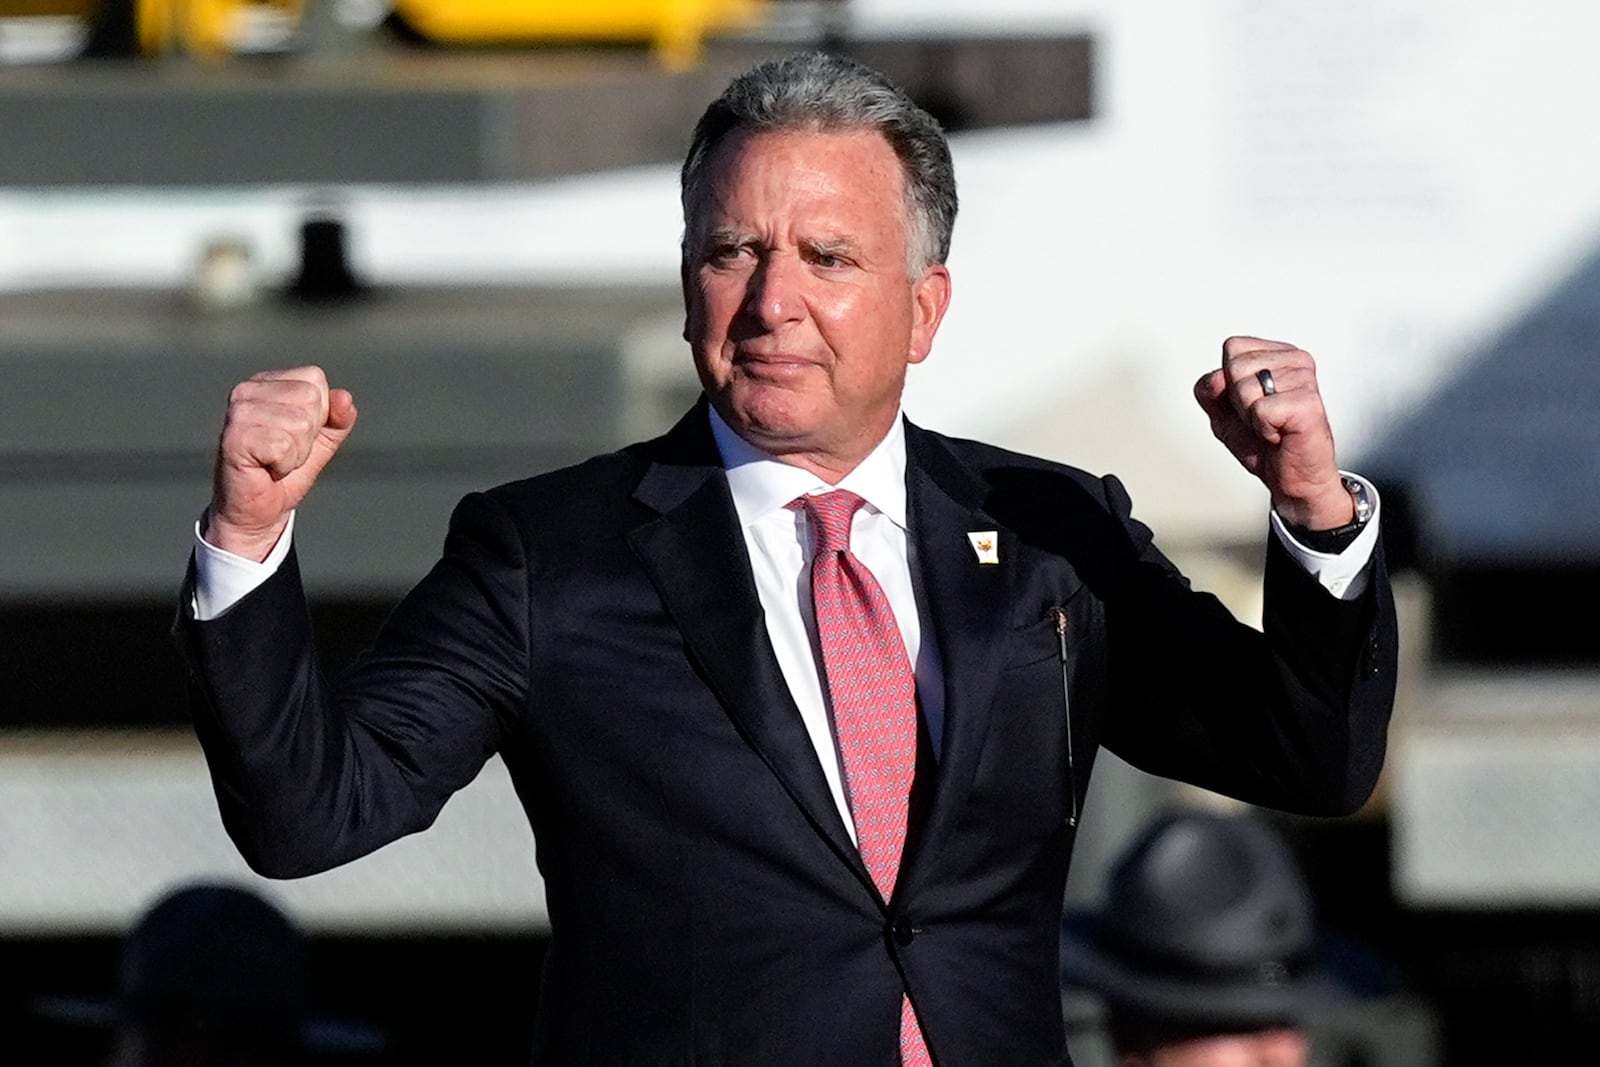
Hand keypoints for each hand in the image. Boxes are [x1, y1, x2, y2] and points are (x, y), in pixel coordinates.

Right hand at [205, 366, 356, 560]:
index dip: (319, 414)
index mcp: (266, 383)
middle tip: (284, 452)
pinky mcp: (234, 438)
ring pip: (300, 423)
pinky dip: (284, 465)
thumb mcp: (321, 441)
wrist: (256, 511)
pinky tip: (266, 469)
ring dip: (296, 453)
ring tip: (274, 461)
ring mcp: (238, 413)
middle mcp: (247, 391)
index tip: (295, 435)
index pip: (315, 379)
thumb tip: (344, 398)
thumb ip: (338, 419)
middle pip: (310, 398)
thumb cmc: (284, 473)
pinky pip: (283, 445)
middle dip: (308, 435)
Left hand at [1193, 336, 1352, 529]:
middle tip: (1262, 419)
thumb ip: (1209, 390)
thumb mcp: (1221, 413)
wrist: (1292, 479)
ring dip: (1251, 418)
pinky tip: (1281, 434)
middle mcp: (1296, 360)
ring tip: (1273, 426)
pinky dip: (1264, 429)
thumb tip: (1218, 378)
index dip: (1229, 382)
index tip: (1251, 403)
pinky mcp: (1309, 403)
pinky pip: (1260, 410)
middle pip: (1235, 366)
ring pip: (1245, 387)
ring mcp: (1305, 379)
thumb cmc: (1263, 444)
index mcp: (1278, 354)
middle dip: (1238, 401)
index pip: (1233, 347)